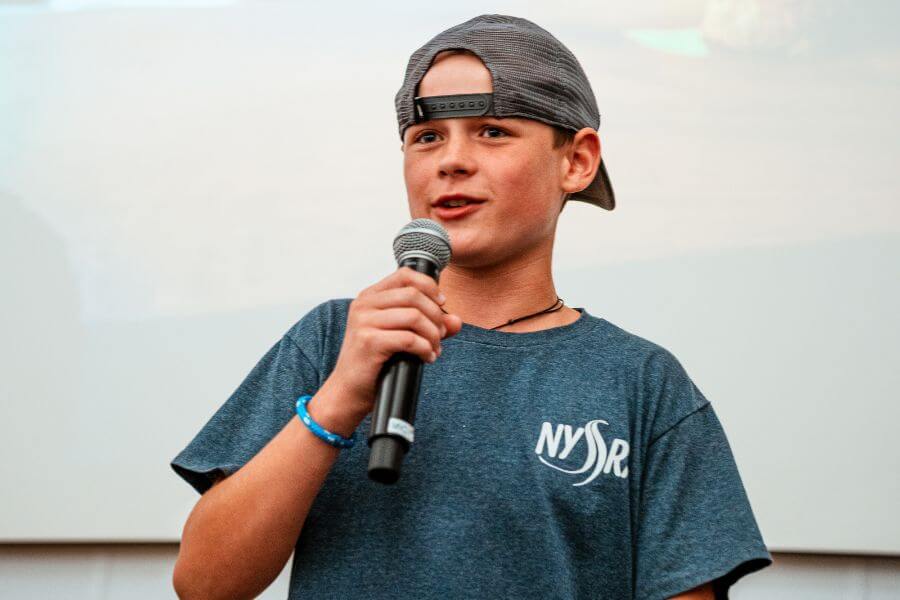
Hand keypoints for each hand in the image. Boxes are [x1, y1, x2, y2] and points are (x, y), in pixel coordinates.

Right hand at [325, 266, 462, 416]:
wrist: (348, 390)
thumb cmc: (374, 362)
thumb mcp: (401, 336)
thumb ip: (428, 324)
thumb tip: (457, 321)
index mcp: (369, 297)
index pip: (404, 275)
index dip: (429, 286)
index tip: (442, 303)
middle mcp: (364, 305)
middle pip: (413, 295)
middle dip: (435, 315)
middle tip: (440, 334)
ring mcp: (364, 322)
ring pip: (414, 316)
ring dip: (432, 334)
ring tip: (434, 348)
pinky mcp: (369, 341)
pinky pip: (409, 339)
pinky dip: (425, 349)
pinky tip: (427, 357)